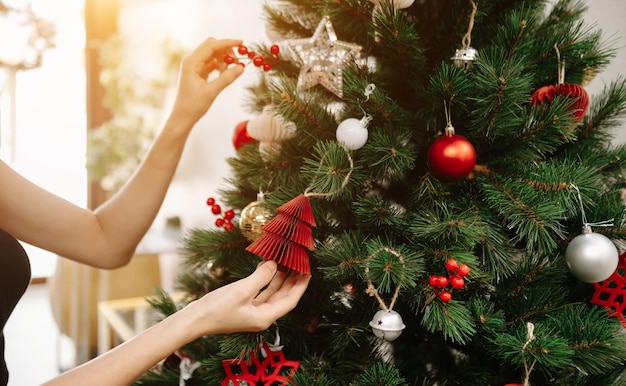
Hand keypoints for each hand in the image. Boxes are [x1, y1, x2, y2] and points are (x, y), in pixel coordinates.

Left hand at [169, 37, 244, 127]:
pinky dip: (220, 65)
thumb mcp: (211, 92)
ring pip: (212, 54)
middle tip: (237, 60)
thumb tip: (241, 67)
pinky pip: (211, 63)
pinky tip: (225, 73)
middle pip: (211, 46)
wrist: (182, 118)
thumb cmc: (193, 106)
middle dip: (226, 50)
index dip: (227, 42)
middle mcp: (191, 61)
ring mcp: (193, 67)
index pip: (211, 46)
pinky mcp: (197, 73)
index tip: (241, 43)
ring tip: (231, 70)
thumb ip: (227, 78)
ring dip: (223, 59)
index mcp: (191, 62)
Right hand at [187, 260, 310, 335]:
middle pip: (284, 296)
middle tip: (300, 263)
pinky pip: (261, 291)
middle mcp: (262, 316)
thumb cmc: (217, 308)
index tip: (308, 270)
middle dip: (293, 280)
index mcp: (265, 317)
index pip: (291, 300)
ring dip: (280, 278)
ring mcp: (253, 311)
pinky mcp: (244, 306)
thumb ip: (261, 277)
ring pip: (273, 292)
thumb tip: (274, 264)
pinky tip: (267, 266)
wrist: (194, 320)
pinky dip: (266, 279)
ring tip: (287, 261)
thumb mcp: (241, 290)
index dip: (301, 285)